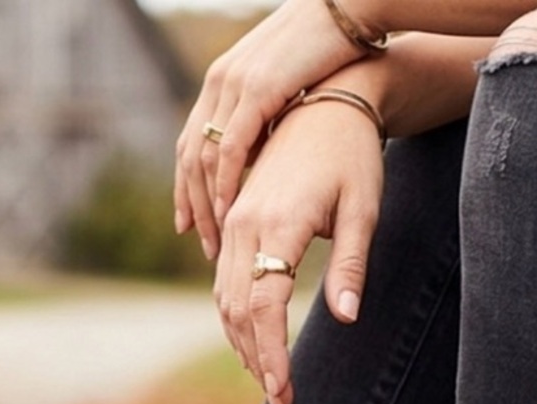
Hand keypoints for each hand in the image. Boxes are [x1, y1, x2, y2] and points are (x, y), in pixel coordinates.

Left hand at [176, 0, 361, 259]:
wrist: (349, 10)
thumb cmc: (325, 52)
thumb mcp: (282, 91)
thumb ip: (263, 121)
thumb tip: (259, 158)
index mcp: (221, 83)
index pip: (190, 145)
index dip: (186, 190)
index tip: (190, 227)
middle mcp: (219, 83)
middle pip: (191, 157)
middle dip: (193, 207)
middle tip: (203, 246)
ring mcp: (234, 85)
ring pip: (205, 158)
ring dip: (208, 206)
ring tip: (216, 243)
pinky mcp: (257, 89)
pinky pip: (232, 148)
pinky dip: (226, 184)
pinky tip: (230, 214)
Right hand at [214, 99, 384, 403]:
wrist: (326, 105)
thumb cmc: (354, 159)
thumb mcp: (363, 211)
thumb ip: (352, 267)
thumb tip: (346, 319)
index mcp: (276, 224)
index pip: (263, 307)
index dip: (271, 355)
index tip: (283, 392)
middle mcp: (244, 225)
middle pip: (236, 311)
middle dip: (257, 361)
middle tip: (281, 401)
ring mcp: (233, 223)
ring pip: (224, 300)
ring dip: (244, 345)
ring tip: (270, 382)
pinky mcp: (234, 222)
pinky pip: (224, 282)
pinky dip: (236, 320)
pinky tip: (256, 345)